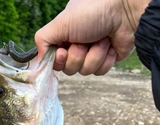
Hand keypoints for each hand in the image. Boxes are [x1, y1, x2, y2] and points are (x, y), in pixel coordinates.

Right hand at [35, 0, 150, 75]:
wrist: (125, 11)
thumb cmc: (92, 12)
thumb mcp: (60, 23)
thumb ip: (42, 40)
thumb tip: (39, 60)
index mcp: (64, 37)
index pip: (54, 61)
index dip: (59, 60)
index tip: (64, 51)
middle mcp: (75, 46)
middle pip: (69, 69)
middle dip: (78, 56)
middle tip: (85, 41)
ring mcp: (91, 54)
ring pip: (85, 71)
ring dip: (94, 56)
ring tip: (101, 39)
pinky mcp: (105, 60)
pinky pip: (99, 72)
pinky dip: (105, 59)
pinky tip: (110, 46)